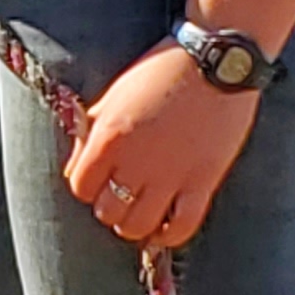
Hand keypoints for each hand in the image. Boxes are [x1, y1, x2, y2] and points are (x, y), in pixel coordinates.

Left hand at [63, 42, 260, 250]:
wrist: (218, 60)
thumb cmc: (163, 69)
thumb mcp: (115, 92)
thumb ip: (92, 127)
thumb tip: (76, 160)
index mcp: (109, 136)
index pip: (80, 186)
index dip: (86, 185)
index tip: (97, 179)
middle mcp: (136, 161)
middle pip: (107, 212)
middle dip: (109, 207)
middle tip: (120, 195)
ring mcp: (171, 176)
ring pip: (138, 226)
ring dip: (134, 224)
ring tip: (140, 211)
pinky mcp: (203, 182)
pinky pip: (182, 226)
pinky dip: (170, 234)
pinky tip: (165, 227)